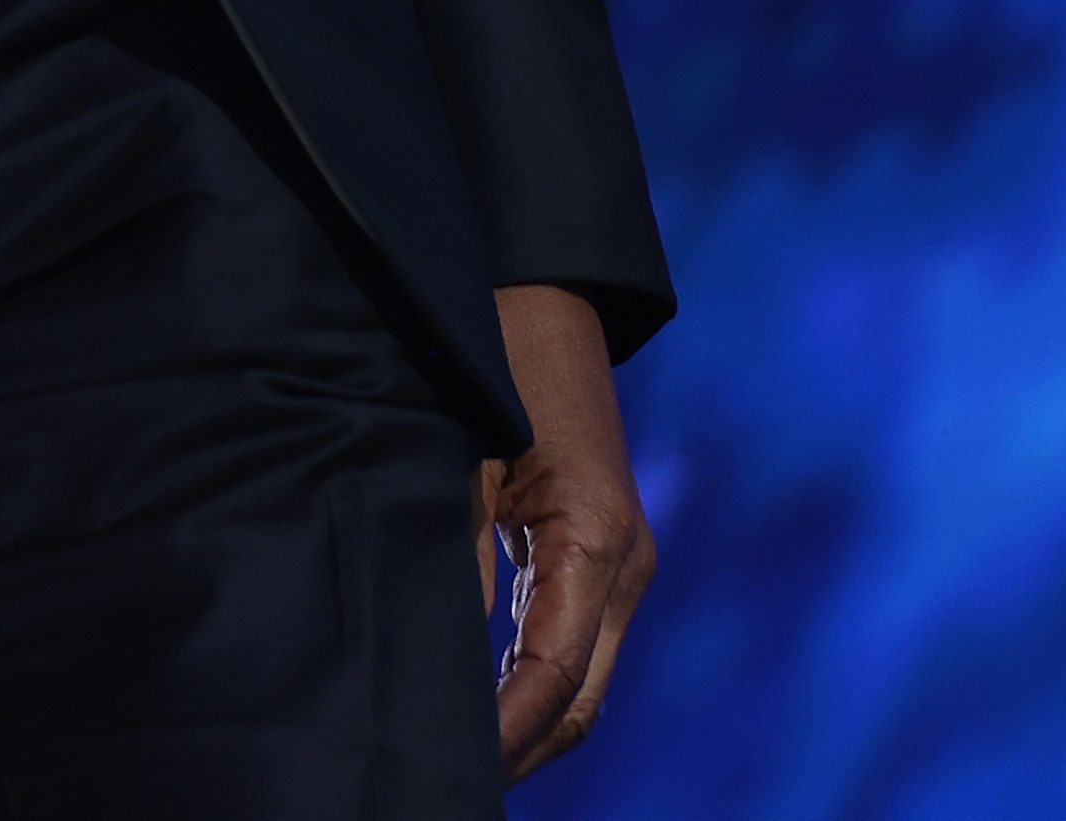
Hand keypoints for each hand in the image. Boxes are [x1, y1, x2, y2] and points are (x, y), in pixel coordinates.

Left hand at [477, 283, 655, 777]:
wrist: (543, 294)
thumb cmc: (499, 360)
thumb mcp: (468, 456)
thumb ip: (459, 555)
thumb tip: (442, 651)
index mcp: (597, 539)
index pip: (558, 674)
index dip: (509, 730)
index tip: (461, 767)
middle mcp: (623, 562)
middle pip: (582, 696)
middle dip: (526, 746)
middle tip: (453, 780)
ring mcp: (619, 560)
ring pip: (584, 677)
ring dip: (532, 722)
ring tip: (464, 759)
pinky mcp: (599, 549)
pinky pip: (574, 638)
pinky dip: (536, 681)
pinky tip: (487, 704)